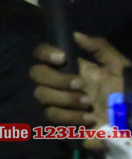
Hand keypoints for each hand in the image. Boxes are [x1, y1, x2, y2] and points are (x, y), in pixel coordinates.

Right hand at [31, 33, 129, 149]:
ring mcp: (58, 103)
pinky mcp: (59, 123)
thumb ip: (98, 47)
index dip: (45, 53)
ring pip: (41, 96)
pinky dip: (71, 117)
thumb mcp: (118, 65)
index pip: (43, 54)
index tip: (62, 58)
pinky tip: (89, 118)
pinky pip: (52, 117)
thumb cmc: (127, 91)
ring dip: (66, 99)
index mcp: (72, 68)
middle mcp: (60, 83)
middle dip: (57, 79)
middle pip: (36, 73)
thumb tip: (74, 34)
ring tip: (89, 104)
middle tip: (80, 85)